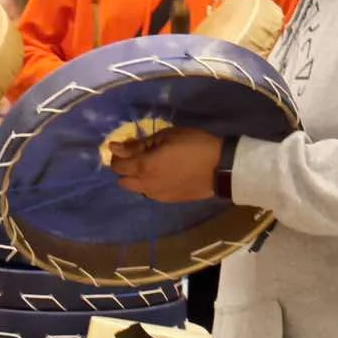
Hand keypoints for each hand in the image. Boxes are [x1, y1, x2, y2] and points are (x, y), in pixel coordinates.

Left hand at [109, 127, 223, 202]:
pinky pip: (150, 193)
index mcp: (143, 167)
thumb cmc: (194, 145)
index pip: (117, 166)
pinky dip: (150, 185)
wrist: (221, 168)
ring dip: (137, 179)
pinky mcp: (168, 200)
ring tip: (150, 166)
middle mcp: (145, 185)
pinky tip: (162, 175)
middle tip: (136, 157)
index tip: (121, 147)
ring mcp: (157, 195)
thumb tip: (117, 148)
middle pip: (122, 181)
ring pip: (136, 189)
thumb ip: (139, 144)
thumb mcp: (166, 137)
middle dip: (124, 170)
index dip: (116, 156)